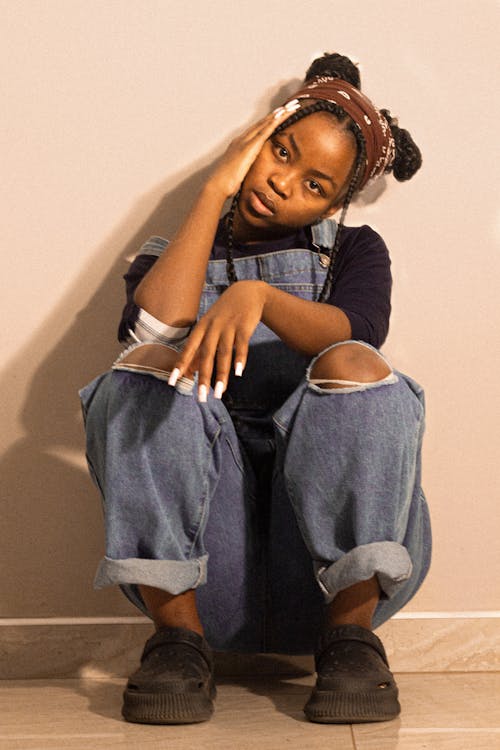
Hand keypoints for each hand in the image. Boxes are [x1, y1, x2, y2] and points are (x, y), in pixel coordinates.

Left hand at [168, 281, 268, 400]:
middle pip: (206, 355)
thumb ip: (199, 348)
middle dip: (203, 377)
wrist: (246, 292)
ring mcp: (228, 327)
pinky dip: (240, 358)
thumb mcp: (209, 327)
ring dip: (222, 374)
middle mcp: (213, 328)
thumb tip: (189, 370)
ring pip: (223, 353)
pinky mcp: (244, 327)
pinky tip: (239, 373)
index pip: (188, 349)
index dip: (180, 365)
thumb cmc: (224, 313)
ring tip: (219, 393)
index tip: (172, 381)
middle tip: (200, 397)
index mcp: (201, 328)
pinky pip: (241, 345)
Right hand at [207, 100, 299, 198]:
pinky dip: (274, 122)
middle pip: (263, 122)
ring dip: (279, 114)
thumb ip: (245, 169)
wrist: (217, 185)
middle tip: (290, 105)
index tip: (281, 115)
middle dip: (277, 113)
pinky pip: (264, 131)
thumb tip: (249, 174)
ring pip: (266, 123)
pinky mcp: (249, 147)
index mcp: (240, 145)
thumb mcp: (238, 174)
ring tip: (291, 106)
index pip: (258, 130)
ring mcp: (245, 141)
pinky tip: (282, 115)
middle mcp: (242, 139)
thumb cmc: (225, 184)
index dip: (270, 121)